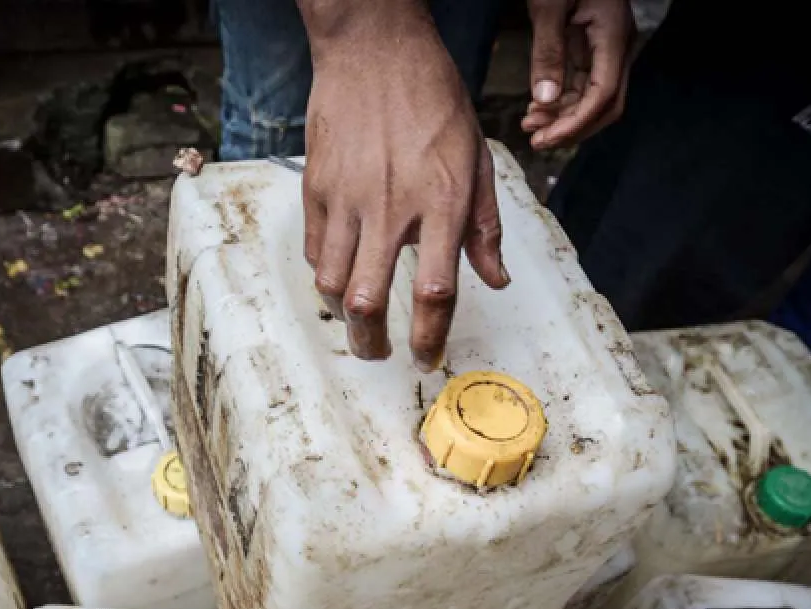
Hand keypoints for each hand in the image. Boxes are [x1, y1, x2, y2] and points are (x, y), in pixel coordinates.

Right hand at [300, 4, 509, 370]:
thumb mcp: (477, 158)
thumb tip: (495, 279)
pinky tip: (342, 272)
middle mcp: (391, 206)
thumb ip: (485, 226)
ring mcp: (347, 198)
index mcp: (441, 201)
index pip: (434, 291)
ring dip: (344, 314)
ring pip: (331, 283)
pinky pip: (315, 250)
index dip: (429, 337)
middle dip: (372, 343)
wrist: (375, 49)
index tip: (427, 356)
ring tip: (357, 320)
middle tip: (380, 352)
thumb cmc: (433, 99)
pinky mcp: (317, 187)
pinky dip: (327, 273)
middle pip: (368, 301)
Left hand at [522, 0, 633, 148]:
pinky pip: (582, 82)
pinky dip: (561, 99)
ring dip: (563, 116)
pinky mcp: (592, 45)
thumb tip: (544, 99)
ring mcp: (607, 46)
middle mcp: (617, 45)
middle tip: (537, 141)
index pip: (603, 95)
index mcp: (614, 35)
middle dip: (572, 127)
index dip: (575, 123)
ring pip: (593, 97)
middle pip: (606, 104)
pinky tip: (537, 108)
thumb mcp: (548, 6)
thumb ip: (548, 52)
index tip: (545, 139)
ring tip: (529, 124)